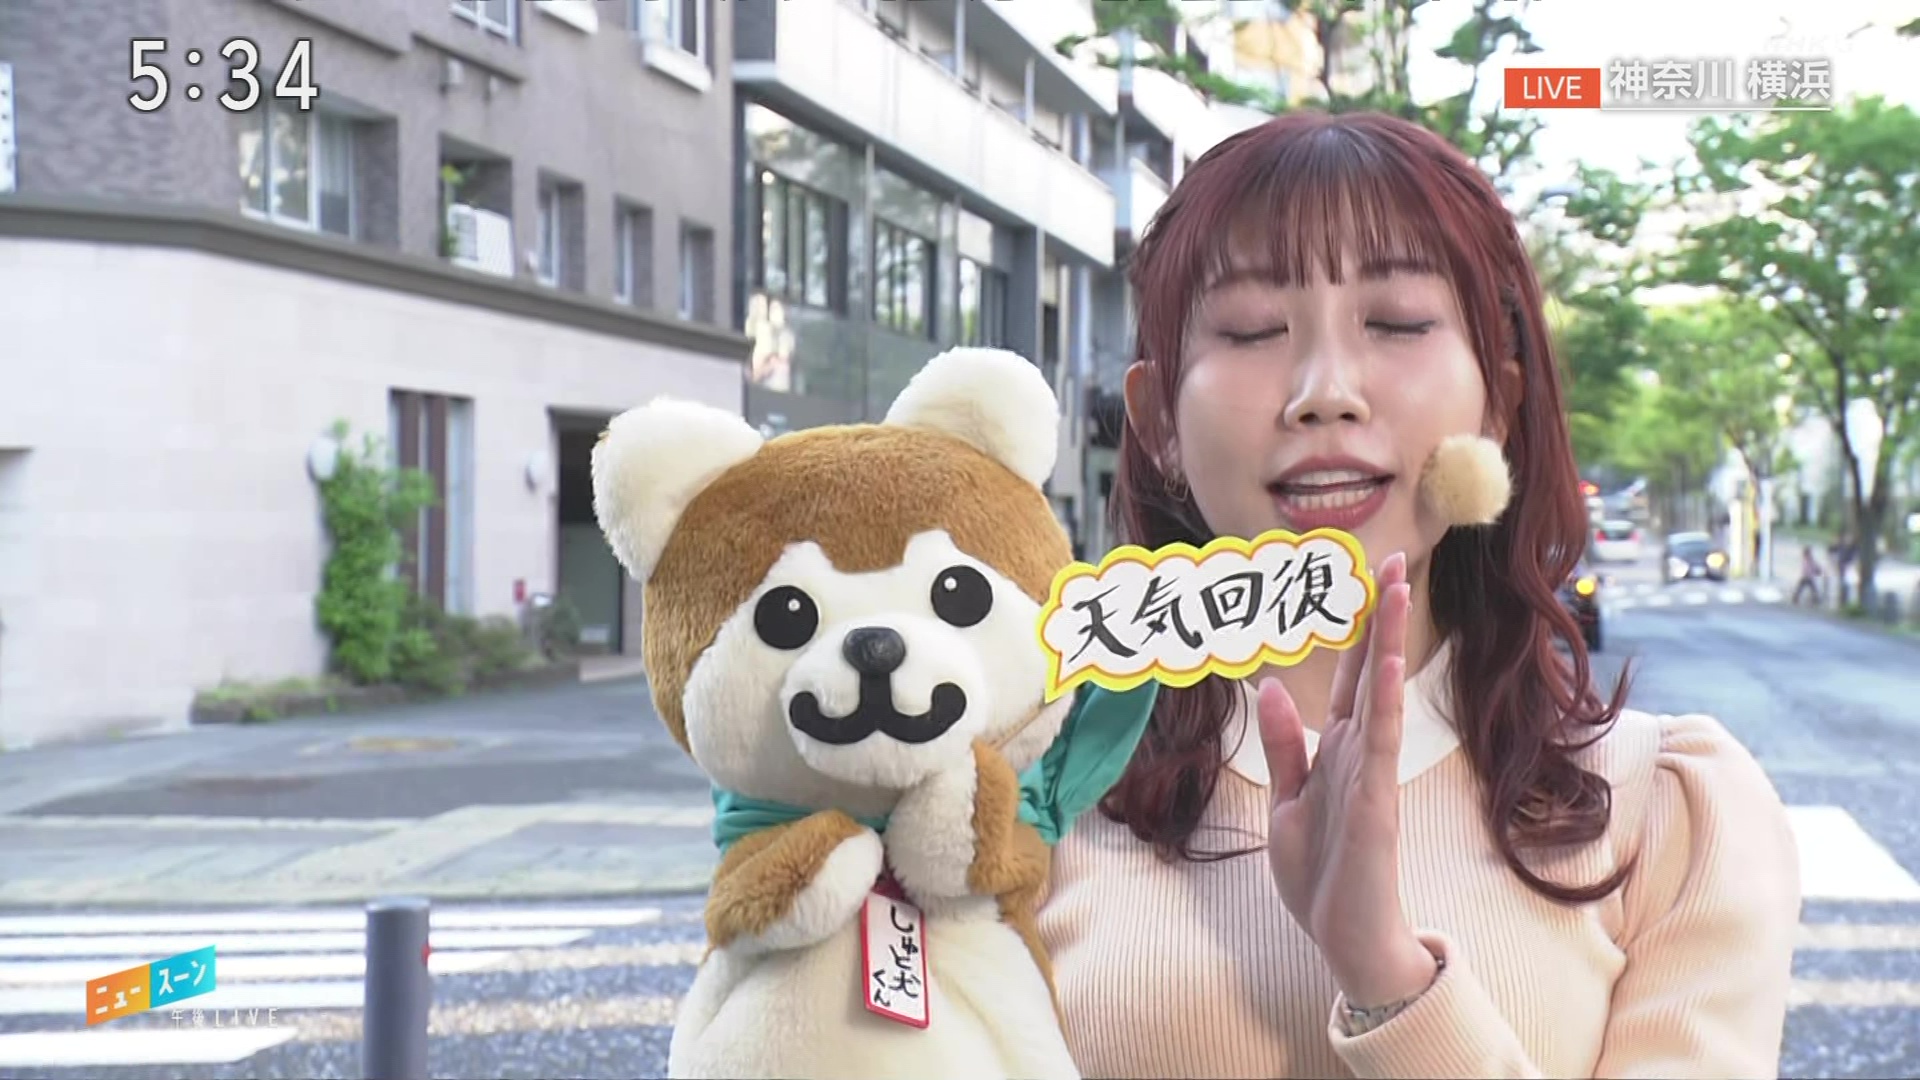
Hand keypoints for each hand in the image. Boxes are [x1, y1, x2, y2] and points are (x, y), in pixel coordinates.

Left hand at [1256, 552, 1437, 1007]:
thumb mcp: (1288, 799)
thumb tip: (1272, 685)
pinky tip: (1390, 665)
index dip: (1358, 627)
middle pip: (1373, 670)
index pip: (1353, 675)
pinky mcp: (1374, 802)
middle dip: (1382, 615)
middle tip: (1395, 556)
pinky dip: (1387, 702)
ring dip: (1389, 640)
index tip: (1366, 575)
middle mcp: (1361, 751)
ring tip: (1398, 587)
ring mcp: (1371, 773)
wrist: (1343, 937)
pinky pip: (1381, 742)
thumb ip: (1285, 744)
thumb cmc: (1321, 875)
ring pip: (1383, 692)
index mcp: (1339, 749)